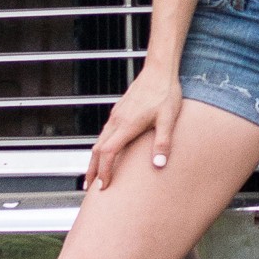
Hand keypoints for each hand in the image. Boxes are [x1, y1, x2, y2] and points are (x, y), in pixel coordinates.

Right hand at [86, 64, 182, 189]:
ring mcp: (116, 115)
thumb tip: (158, 165)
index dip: (104, 171)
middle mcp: (117, 121)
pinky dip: (100, 148)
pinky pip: (104, 133)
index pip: (108, 153)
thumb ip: (163, 143)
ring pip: (99, 141)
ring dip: (95, 160)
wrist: (159, 70)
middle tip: (89, 188)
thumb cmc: (165, 93)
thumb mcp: (169, 119)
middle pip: (98, 150)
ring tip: (94, 175)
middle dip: (92, 170)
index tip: (103, 186)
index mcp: (127, 125)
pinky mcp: (119, 111)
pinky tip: (105, 153)